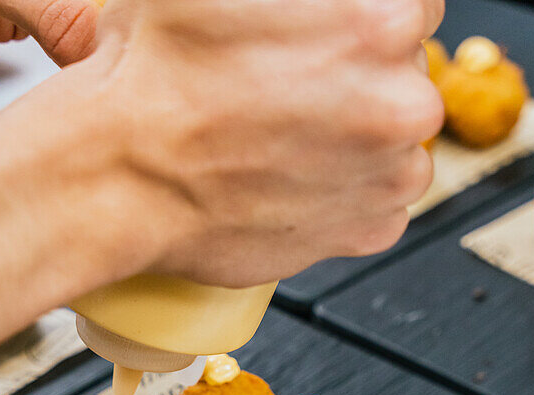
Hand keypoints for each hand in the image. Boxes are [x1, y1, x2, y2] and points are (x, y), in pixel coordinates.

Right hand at [93, 0, 444, 284]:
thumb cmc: (153, 76)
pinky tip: (296, 180)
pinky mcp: (360, 233)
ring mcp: (382, 176)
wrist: (117, 175)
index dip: (366, 21)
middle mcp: (397, 103)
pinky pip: (382, 208)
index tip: (333, 41)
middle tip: (293, 92)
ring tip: (290, 139)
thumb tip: (308, 5)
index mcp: (378, 22)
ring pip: (401, 147)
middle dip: (363, 82)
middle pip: (408, 78)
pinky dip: (348, 197)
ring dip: (363, 142)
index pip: (416, 8)